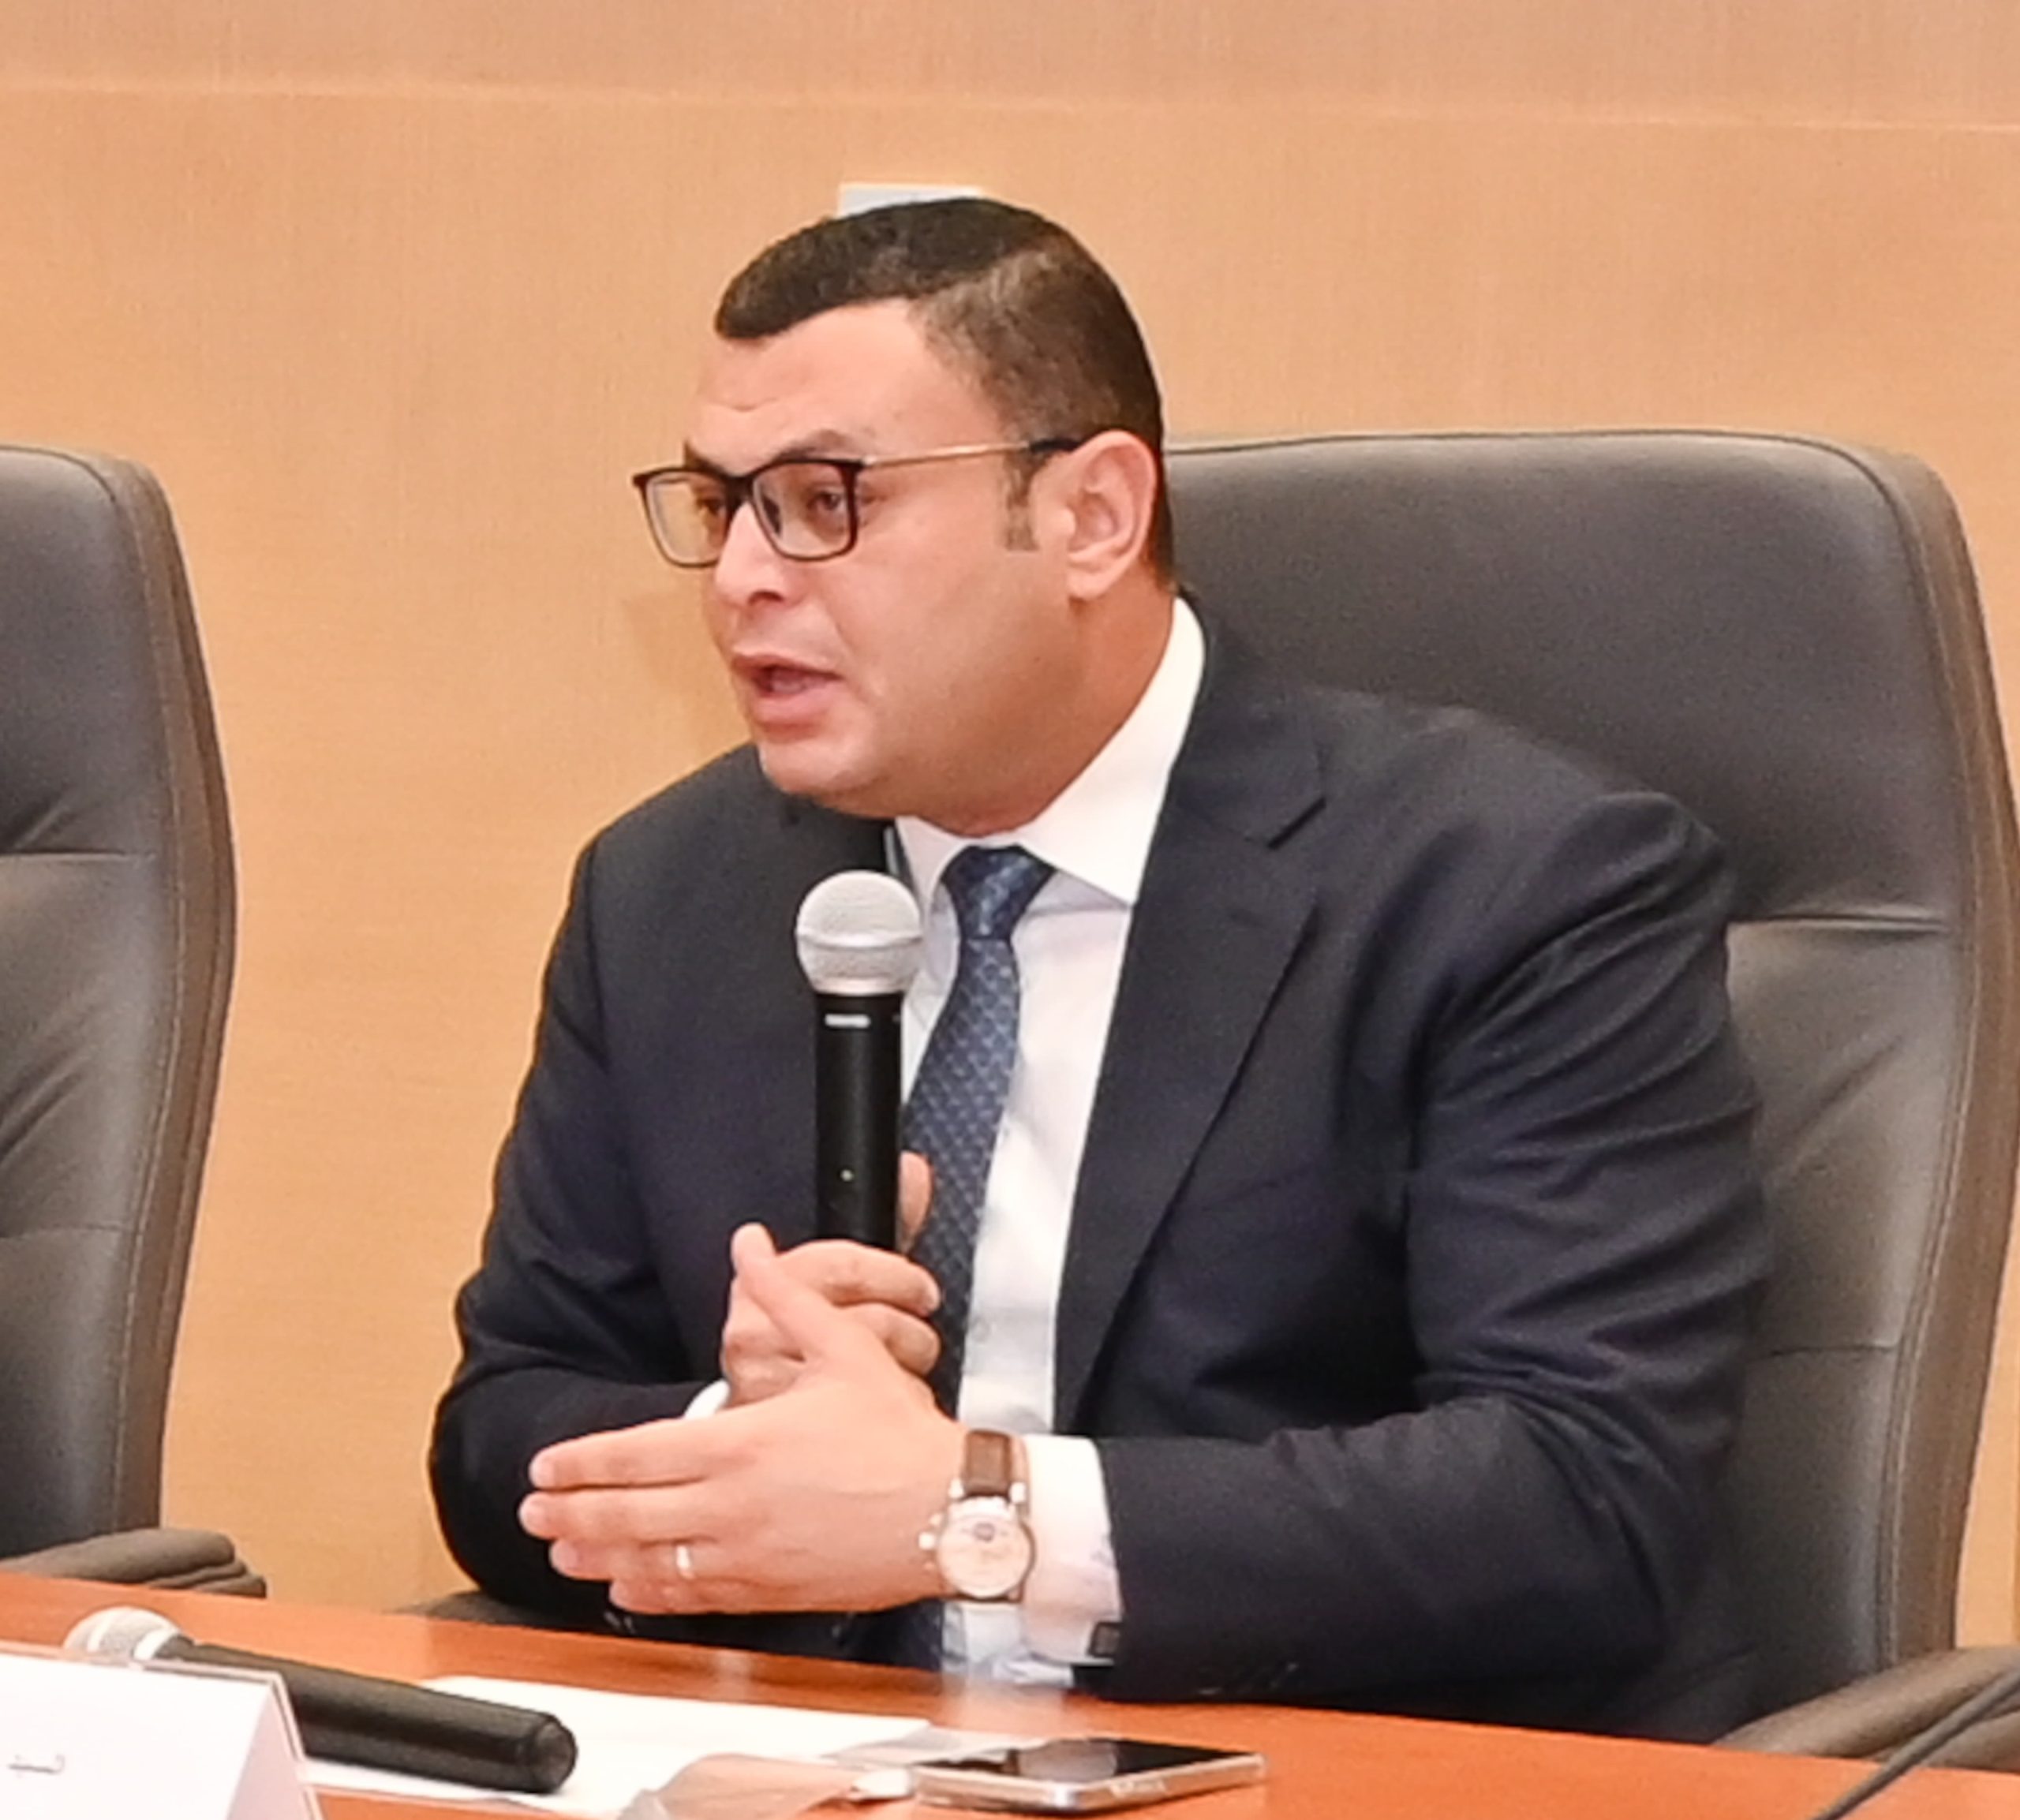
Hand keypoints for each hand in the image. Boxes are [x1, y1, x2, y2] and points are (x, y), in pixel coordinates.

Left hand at [521, 1222, 962, 1614]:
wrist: (949, 1512)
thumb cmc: (899, 1436)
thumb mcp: (843, 1348)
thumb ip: (785, 1296)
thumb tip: (751, 1245)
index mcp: (742, 1443)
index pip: (637, 1454)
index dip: (581, 1462)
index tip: (545, 1467)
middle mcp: (732, 1505)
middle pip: (627, 1515)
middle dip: (570, 1514)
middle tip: (531, 1513)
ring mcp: (747, 1554)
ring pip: (651, 1563)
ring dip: (598, 1558)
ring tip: (562, 1554)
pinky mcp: (770, 1591)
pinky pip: (693, 1597)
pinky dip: (651, 1595)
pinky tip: (629, 1590)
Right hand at [721, 1152, 939, 1405]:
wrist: (746, 1413)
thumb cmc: (797, 1329)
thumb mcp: (835, 1269)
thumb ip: (880, 1220)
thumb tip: (914, 1172)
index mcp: (761, 1280)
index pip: (848, 1267)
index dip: (899, 1278)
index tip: (920, 1289)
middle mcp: (755, 1330)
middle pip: (868, 1323)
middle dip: (910, 1330)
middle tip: (919, 1333)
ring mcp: (766, 1383)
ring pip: (870, 1371)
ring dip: (902, 1371)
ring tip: (905, 1369)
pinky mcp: (781, 1429)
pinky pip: (862, 1416)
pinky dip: (887, 1408)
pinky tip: (886, 1402)